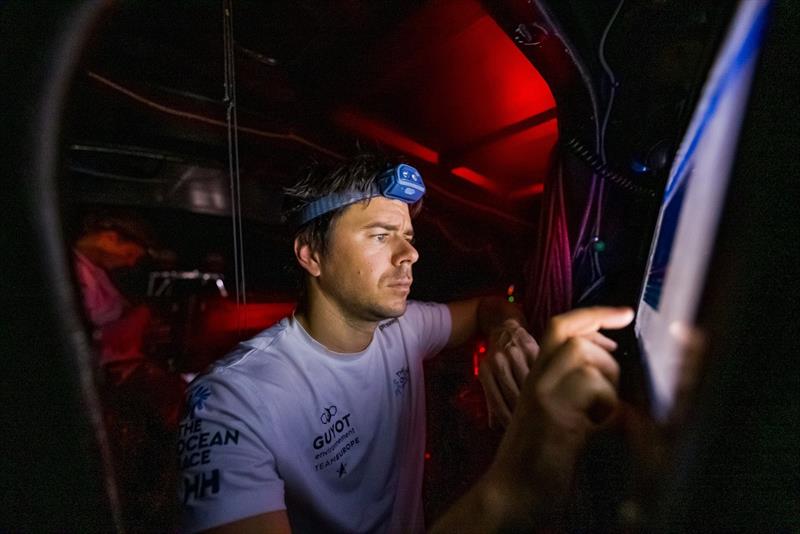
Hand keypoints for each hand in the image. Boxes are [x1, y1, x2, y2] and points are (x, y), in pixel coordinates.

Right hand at [489, 307, 633, 518]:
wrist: (510, 494)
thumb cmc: (537, 459)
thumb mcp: (553, 414)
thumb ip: (572, 389)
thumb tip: (608, 369)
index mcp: (536, 377)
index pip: (561, 327)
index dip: (595, 314)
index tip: (624, 313)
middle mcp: (536, 381)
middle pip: (573, 336)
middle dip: (606, 354)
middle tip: (610, 390)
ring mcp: (542, 396)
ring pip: (584, 357)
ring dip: (607, 383)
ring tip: (600, 416)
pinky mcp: (554, 416)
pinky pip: (592, 389)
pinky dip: (608, 409)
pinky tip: (597, 431)